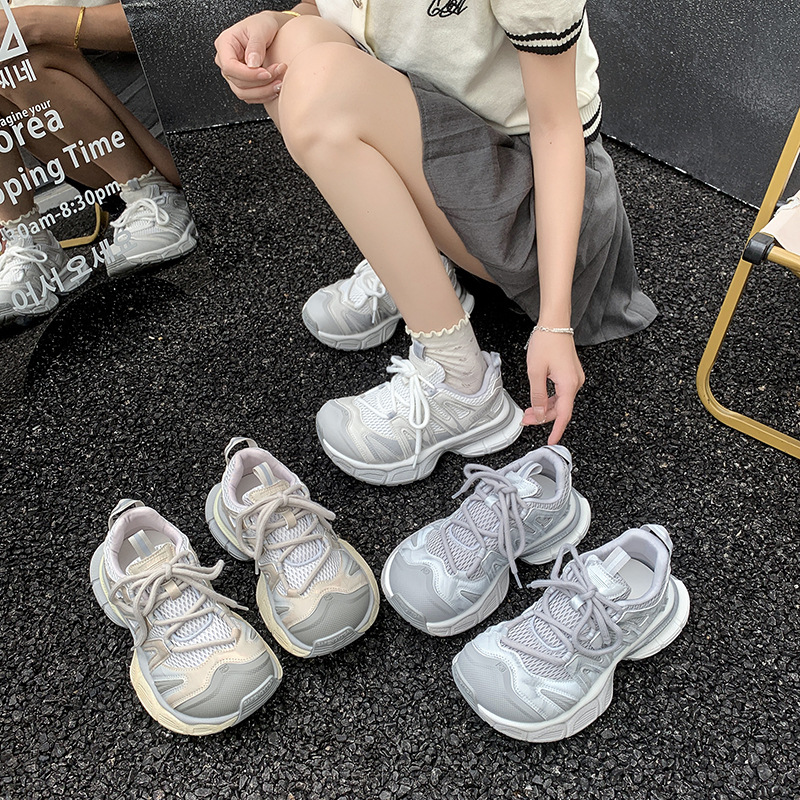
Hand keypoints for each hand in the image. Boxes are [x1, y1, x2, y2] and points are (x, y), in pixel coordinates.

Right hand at [214, 12, 287, 103]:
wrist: (269, 30)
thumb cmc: (262, 25)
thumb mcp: (260, 28)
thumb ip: (256, 45)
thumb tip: (252, 64)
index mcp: (225, 44)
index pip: (229, 67)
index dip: (248, 74)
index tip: (266, 73)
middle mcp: (225, 60)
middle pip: (237, 82)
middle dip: (261, 82)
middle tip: (279, 71)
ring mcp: (233, 74)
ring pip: (243, 93)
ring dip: (264, 91)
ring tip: (280, 82)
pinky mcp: (242, 83)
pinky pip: (250, 96)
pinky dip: (264, 95)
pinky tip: (275, 88)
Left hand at [523, 329, 584, 443]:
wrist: (554, 324)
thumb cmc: (546, 343)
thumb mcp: (536, 371)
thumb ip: (538, 395)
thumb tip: (539, 413)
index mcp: (568, 384)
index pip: (564, 414)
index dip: (557, 429)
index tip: (552, 441)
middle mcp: (575, 383)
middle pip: (560, 409)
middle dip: (543, 417)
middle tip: (525, 420)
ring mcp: (574, 378)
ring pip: (560, 401)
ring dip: (545, 408)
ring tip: (528, 412)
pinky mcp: (570, 374)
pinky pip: (561, 393)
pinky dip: (549, 399)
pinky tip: (538, 401)